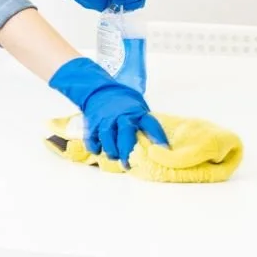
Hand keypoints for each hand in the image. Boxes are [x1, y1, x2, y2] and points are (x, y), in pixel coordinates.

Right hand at [49, 57, 168, 160]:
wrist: (100, 91)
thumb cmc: (124, 106)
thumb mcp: (138, 110)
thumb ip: (145, 127)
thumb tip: (160, 149)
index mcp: (137, 112)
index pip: (150, 124)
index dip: (158, 138)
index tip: (164, 150)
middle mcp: (121, 115)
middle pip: (125, 132)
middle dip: (127, 150)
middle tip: (129, 165)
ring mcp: (105, 119)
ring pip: (107, 136)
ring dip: (111, 150)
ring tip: (115, 158)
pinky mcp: (92, 123)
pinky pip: (91, 138)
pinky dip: (95, 147)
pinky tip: (99, 151)